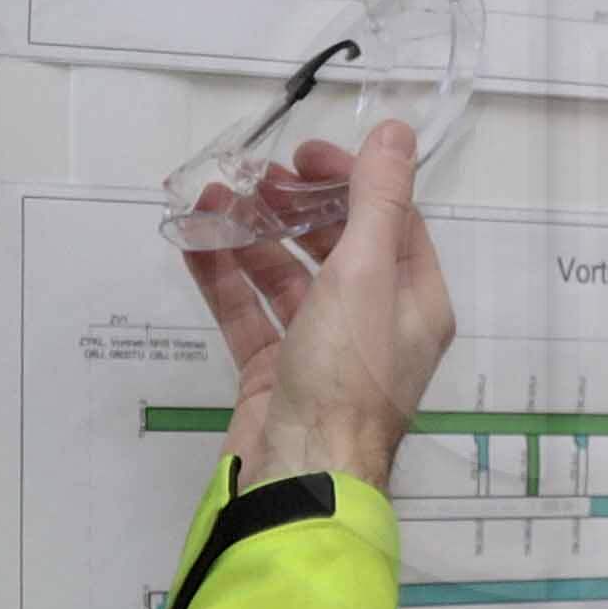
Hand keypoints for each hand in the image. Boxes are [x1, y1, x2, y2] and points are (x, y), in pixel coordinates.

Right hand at [180, 120, 453, 489]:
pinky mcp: (275, 375)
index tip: (305, 157)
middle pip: (336, 247)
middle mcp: (374, 325)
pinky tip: (193, 241)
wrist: (301, 475)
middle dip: (293, 207)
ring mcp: (322, 352)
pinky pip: (249, 314)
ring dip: (250, 236)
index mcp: (414, 303)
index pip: (390, 223)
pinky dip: (223, 278)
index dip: (350, 182)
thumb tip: (397, 133)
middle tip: (254, 175)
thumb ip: (377, 200)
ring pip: (286, 278)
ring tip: (212, 199)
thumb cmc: (345, 378)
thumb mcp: (366, 274)